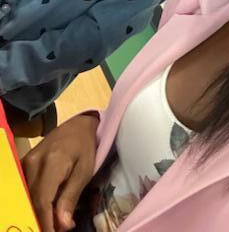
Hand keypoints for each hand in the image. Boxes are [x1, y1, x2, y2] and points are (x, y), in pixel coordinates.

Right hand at [22, 114, 98, 231]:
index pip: (42, 201)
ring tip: (51, 224)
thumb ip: (71, 198)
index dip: (46, 223)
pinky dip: (32, 203)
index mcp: (52, 163)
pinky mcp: (24, 164)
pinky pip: (24, 189)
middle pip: (31, 202)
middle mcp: (33, 163)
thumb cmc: (85, 147)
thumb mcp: (85, 171)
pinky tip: (43, 211)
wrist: (77, 125)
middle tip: (55, 231)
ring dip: (36, 213)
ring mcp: (26, 162)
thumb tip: (62, 226)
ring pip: (25, 197)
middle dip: (41, 221)